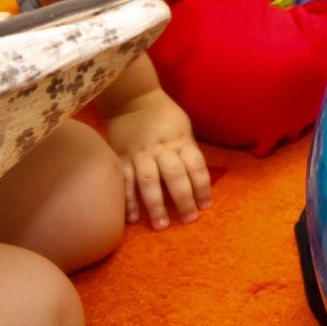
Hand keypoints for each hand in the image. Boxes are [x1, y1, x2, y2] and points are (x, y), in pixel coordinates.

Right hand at [104, 89, 212, 229]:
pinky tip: (133, 218)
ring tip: (161, 225)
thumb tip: (196, 180)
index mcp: (180, 140)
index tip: (206, 205)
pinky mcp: (120, 158)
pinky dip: (128, 200)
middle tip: (188, 219)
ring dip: (155, 204)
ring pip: (148, 181)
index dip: (203, 186)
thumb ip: (187, 152)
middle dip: (183, 199)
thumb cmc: (165, 116)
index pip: (196, 165)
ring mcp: (139, 154)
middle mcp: (161, 148)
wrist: (133, 100)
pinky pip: (124, 181)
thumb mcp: (183, 129)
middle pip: (175, 175)